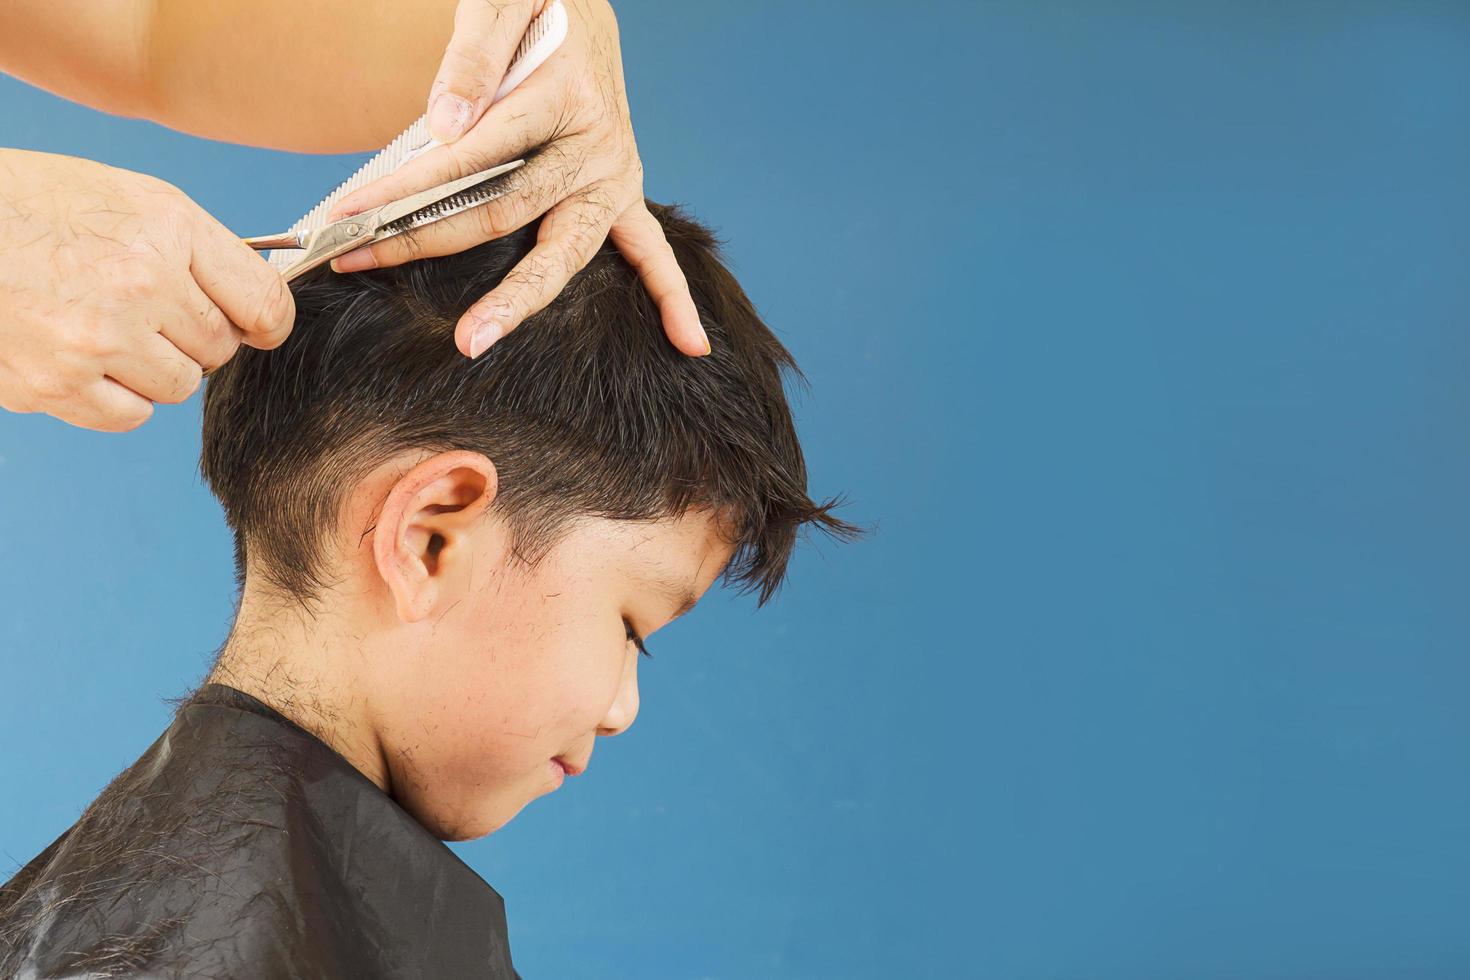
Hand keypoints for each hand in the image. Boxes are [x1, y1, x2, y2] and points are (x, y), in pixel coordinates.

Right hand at [0, 149, 293, 431]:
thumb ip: (203, 251)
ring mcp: (96, 339)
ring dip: (154, 367)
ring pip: (178, 386)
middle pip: (219, 349)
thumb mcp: (132, 199)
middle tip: (149, 312)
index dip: (266, 321)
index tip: (256, 326)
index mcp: (167, 231)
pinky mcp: (54, 383)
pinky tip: (83, 356)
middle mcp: (139, 285)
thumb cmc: (36, 205)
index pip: (265, 303)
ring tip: (107, 328)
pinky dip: (117, 395)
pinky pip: (130, 414)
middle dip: (194, 336)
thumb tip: (262, 307)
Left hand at [324, 0, 707, 359]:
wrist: (579, 10)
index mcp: (566, 95)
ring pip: (562, 252)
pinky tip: (689, 345)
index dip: (406, 182)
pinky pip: (652, 252)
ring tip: (470, 341)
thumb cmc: (536, 6)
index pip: (475, 150)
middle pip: (505, 209)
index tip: (349, 211)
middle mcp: (599, 146)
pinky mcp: (622, 196)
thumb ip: (475, 53)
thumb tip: (446, 125)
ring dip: (516, 301)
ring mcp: (615, 178)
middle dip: (427, 238)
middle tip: (363, 261)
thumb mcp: (502, 0)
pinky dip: (672, 296)